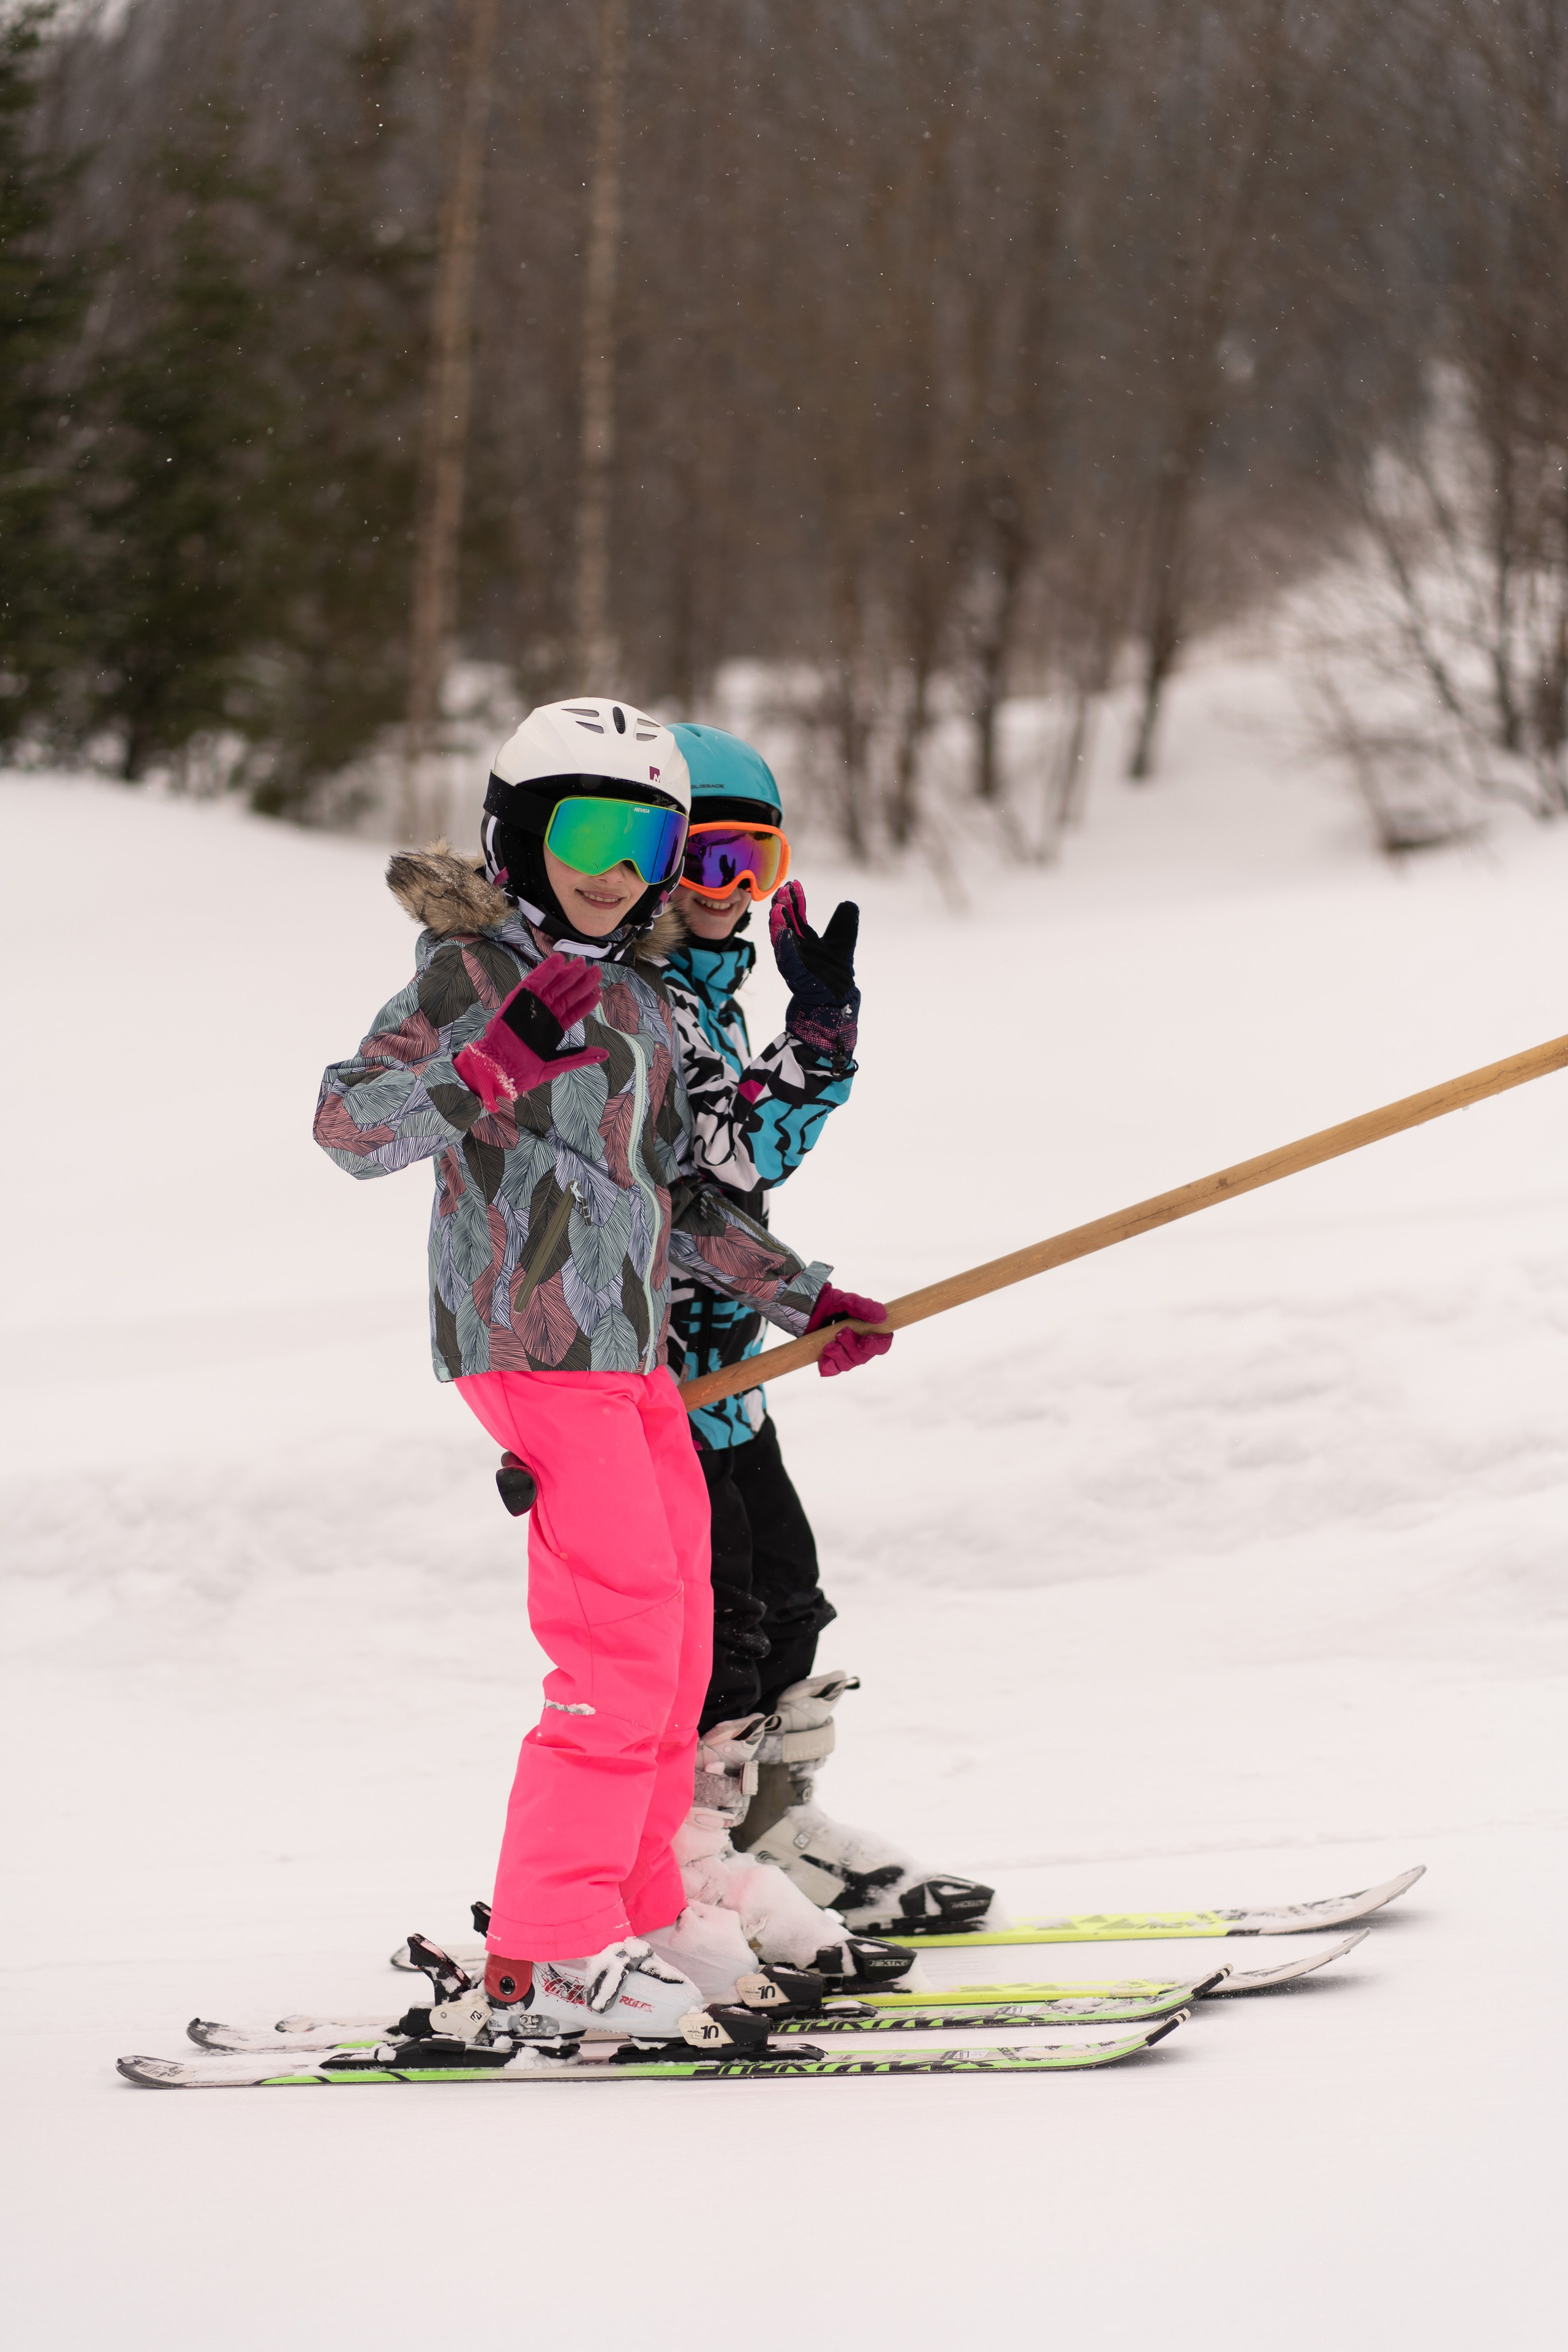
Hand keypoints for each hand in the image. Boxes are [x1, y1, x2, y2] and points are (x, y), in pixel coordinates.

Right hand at [500, 952, 604, 1066]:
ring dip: (567, 973)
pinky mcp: (520, 998)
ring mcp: (535, 1004)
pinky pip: (535, 980)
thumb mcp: (558, 1063)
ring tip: (580, 963)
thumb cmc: (526, 1068)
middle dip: (582, 981)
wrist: (502, 1067)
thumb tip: (605, 1054)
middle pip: (568, 993)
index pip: (576, 1009)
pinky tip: (558, 960)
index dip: (587, 999)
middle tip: (594, 970)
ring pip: (555, 985)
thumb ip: (581, 1056)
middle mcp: (547, 1013)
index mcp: (556, 1027)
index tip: (599, 989)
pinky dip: (546, 969)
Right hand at [769, 883, 859, 1060]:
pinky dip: (785, 946)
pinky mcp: (797, 976)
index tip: (794, 884)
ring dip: (778, 924)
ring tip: (777, 907)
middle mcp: (795, 949)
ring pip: (781, 940)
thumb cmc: (835, 974)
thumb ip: (844, 923)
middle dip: (782, 907)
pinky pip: (788, 959)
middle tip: (781, 890)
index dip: (795, 900)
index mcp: (804, 940)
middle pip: (785, 924)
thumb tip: (849, 903)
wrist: (836, 1002)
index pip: (797, 915)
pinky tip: (783, 932)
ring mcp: (794, 962)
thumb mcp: (843, 942)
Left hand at [807, 1282, 891, 1376]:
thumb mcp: (848, 1300)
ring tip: (827, 1344)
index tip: (863, 1342)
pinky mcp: (831, 1358)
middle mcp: (860, 1343)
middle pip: (864, 1357)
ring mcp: (845, 1352)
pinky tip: (823, 1357)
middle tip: (839, 1334)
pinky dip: (829, 1365)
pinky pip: (834, 1369)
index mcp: (870, 1330)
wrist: (809, 1308)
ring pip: (849, 1364)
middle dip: (851, 1347)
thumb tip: (882, 1317)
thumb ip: (864, 1307)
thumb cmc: (831, 1303)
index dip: (875, 1346)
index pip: (882, 1344)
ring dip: (838, 1355)